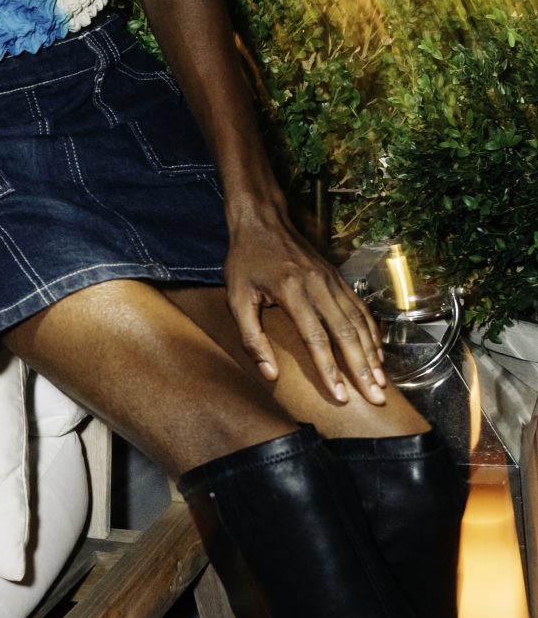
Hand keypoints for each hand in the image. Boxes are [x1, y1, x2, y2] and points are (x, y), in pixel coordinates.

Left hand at [224, 205, 385, 405]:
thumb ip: (251, 338)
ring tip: (381, 381)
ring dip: (373, 354)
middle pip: (347, 334)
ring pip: (359, 322)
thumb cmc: (245, 261)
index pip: (316, 339)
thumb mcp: (235, 298)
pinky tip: (378, 352)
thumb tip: (269, 374)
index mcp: (292, 291)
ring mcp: (332, 280)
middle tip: (376, 396)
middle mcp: (319, 286)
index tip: (341, 396)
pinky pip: (361, 308)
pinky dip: (373, 331)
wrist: (262, 221)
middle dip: (362, 369)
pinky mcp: (338, 278)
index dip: (330, 370)